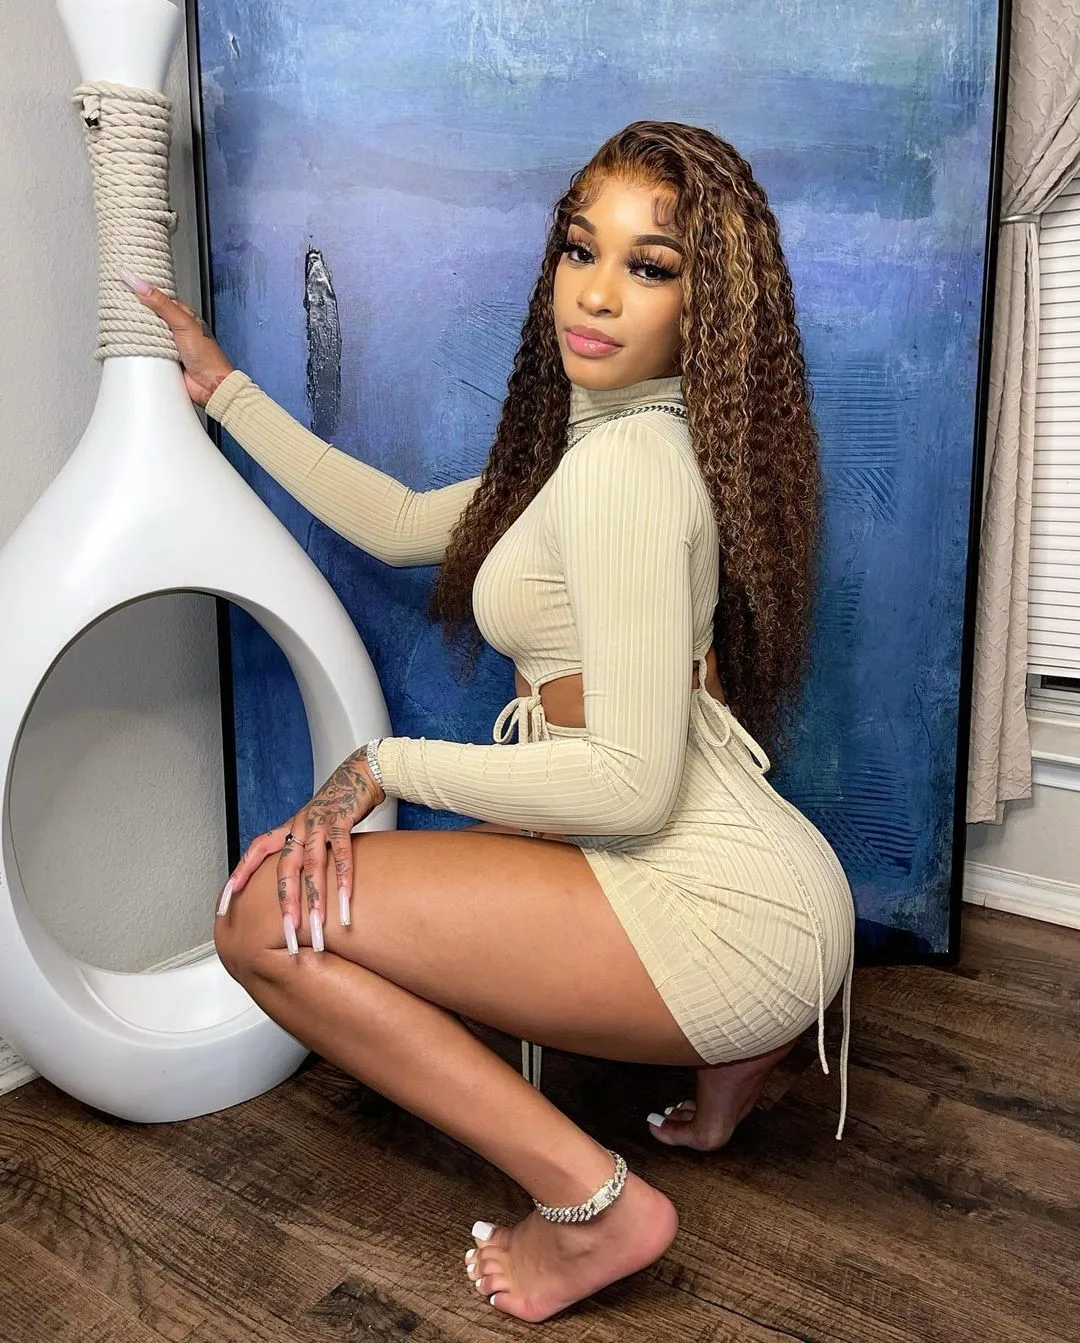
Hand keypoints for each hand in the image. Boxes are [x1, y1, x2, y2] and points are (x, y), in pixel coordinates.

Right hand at [118, 269, 234, 405]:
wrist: (210, 386)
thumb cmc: (207, 356)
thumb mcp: (183, 323)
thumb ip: (162, 304)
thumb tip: (141, 284)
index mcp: (182, 314)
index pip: (157, 297)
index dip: (142, 289)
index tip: (124, 280)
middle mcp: (174, 328)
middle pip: (148, 315)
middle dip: (134, 310)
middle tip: (115, 300)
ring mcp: (168, 344)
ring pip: (145, 333)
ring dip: (135, 331)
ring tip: (116, 319)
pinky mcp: (162, 360)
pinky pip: (145, 350)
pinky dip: (137, 347)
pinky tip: (128, 343)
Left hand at [217, 748, 385, 953]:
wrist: (360, 773)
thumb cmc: (337, 806)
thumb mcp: (314, 827)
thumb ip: (304, 850)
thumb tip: (298, 880)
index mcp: (289, 828)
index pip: (256, 850)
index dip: (241, 873)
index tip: (226, 900)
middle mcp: (298, 825)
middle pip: (285, 869)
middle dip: (285, 903)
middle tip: (287, 932)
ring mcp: (319, 822)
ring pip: (312, 865)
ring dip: (314, 897)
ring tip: (316, 924)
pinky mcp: (342, 819)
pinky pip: (342, 852)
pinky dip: (343, 877)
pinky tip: (345, 898)